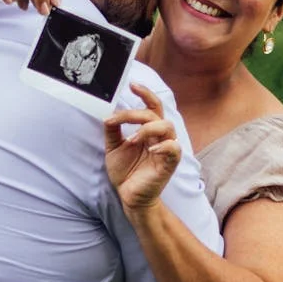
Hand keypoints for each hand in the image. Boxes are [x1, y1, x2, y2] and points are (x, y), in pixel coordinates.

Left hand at [104, 84, 181, 209]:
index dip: (145, 94)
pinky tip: (149, 149)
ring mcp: (166, 149)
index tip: (132, 85)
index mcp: (148, 130)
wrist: (129, 196)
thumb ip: (112, 130)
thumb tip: (108, 114)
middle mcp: (159, 136)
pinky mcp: (170, 163)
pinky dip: (163, 145)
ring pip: (167, 126)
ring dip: (147, 128)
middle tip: (118, 119)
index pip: (152, 106)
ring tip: (131, 140)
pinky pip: (174, 148)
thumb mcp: (113, 148)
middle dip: (136, 113)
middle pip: (156, 114)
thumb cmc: (125, 172)